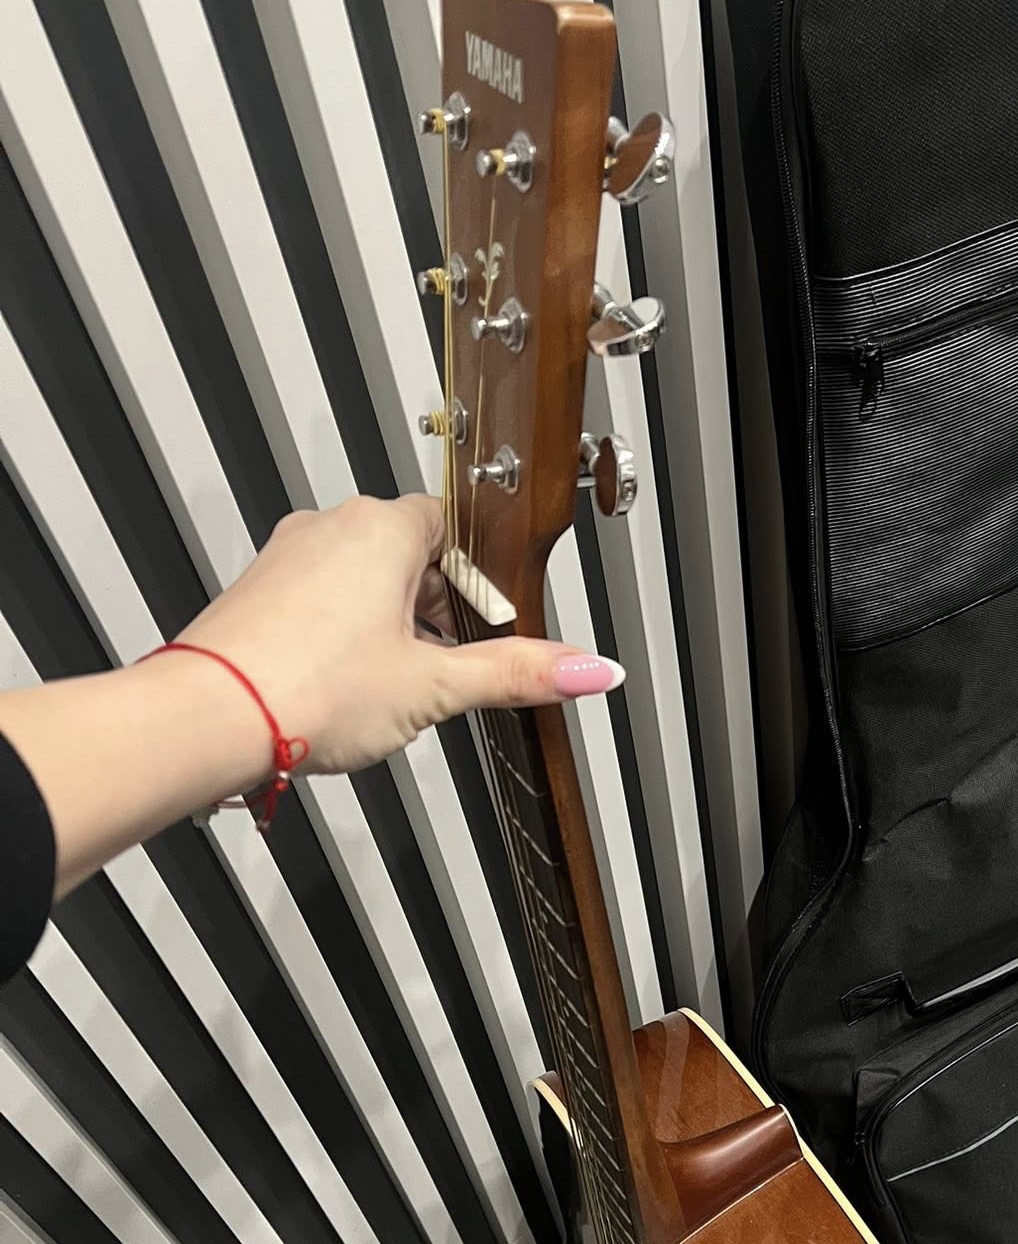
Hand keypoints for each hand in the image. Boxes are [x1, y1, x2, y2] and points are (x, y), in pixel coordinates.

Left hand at [169, 494, 622, 782]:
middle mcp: (330, 528)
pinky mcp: (259, 595)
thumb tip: (585, 668)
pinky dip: (346, 640)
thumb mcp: (433, 687)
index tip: (491, 630)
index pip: (459, 529)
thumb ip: (514, 673)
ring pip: (366, 583)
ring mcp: (288, 559)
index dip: (484, 585)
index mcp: (382, 527)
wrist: (205, 717)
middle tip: (448, 672)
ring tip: (394, 693)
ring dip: (393, 631)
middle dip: (440, 615)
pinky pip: (322, 604)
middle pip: (414, 558)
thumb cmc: (306, 687)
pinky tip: (347, 691)